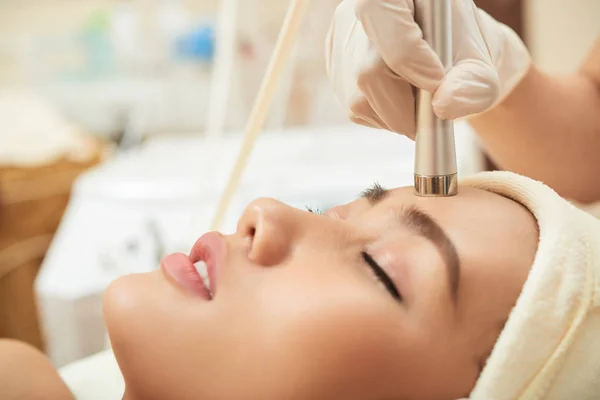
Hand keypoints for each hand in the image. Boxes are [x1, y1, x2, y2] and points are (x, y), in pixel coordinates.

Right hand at [325, 0, 530, 137]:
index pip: (386, 24)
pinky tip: (401, 99)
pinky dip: (382, 115)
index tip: (437, 85)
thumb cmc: (462, 52)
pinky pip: (353, 105)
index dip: (412, 61)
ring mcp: (340, 40)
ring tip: (420, 104)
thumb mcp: (480, 65)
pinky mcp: (335, 67)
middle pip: (369, 72)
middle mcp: (356, 10)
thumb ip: (472, 84)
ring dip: (395, 115)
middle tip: (432, 117)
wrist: (445, 53)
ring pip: (358, 96)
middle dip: (404, 107)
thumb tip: (444, 106)